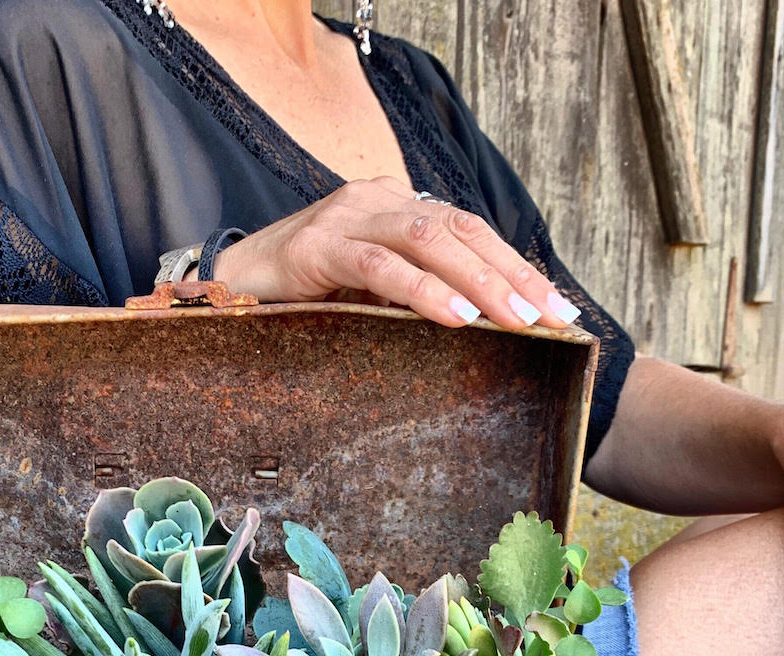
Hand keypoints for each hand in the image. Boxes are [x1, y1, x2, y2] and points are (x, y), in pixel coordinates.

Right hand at [207, 176, 581, 330]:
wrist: (227, 286)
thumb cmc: (301, 296)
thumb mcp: (367, 292)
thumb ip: (412, 294)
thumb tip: (477, 327)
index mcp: (394, 206)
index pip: (469, 231)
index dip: (515, 266)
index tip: (556, 308)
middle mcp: (376, 200)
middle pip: (460, 230)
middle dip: (512, 275)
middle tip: (552, 317)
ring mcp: (346, 218)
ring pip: (428, 240)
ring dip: (479, 283)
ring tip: (516, 319)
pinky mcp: (318, 246)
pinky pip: (380, 266)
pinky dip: (423, 291)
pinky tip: (455, 315)